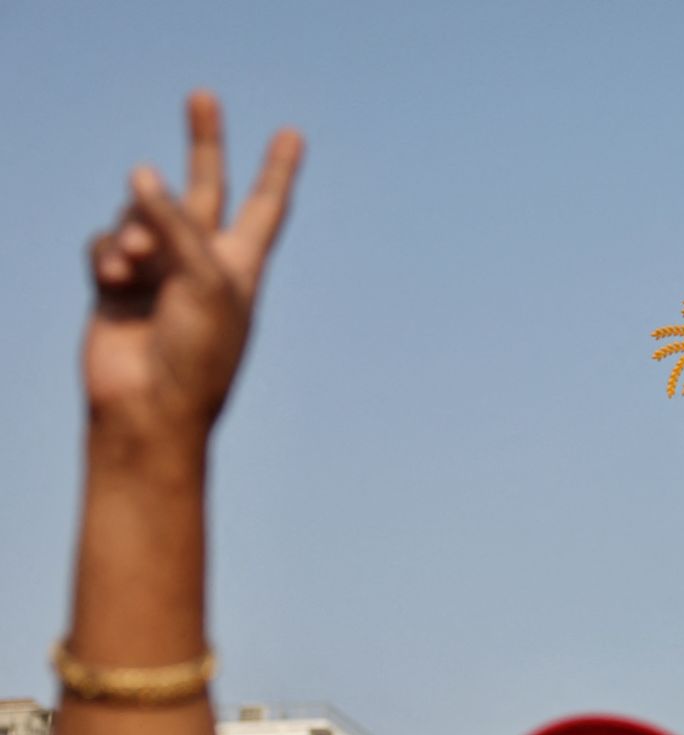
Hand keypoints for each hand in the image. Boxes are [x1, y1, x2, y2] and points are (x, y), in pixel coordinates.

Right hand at [85, 92, 302, 439]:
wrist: (149, 406)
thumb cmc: (196, 352)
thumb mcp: (203, 278)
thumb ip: (176, 221)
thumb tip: (141, 174)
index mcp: (240, 265)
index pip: (264, 206)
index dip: (277, 169)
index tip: (292, 134)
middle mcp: (201, 262)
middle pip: (204, 187)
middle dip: (204, 142)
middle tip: (203, 95)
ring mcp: (158, 271)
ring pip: (140, 214)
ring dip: (135, 230)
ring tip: (139, 266)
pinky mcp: (116, 283)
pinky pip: (106, 243)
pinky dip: (108, 255)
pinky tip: (116, 281)